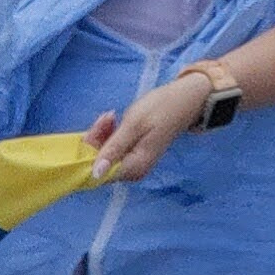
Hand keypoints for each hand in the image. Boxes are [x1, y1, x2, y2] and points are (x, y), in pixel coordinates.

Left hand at [85, 70, 213, 184]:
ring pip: (104, 156)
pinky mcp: (132, 156)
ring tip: (111, 115)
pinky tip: (113, 120)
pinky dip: (110, 135)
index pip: (98, 172)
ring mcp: (133, 165)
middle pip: (100, 165)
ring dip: (102, 135)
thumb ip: (114, 149)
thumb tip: (95, 174)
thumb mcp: (134, 125)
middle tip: (106, 117)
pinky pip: (113, 150)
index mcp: (133, 168)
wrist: (186, 99)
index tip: (93, 131)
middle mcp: (132, 172)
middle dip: (97, 141)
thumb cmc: (162, 108)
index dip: (89, 154)